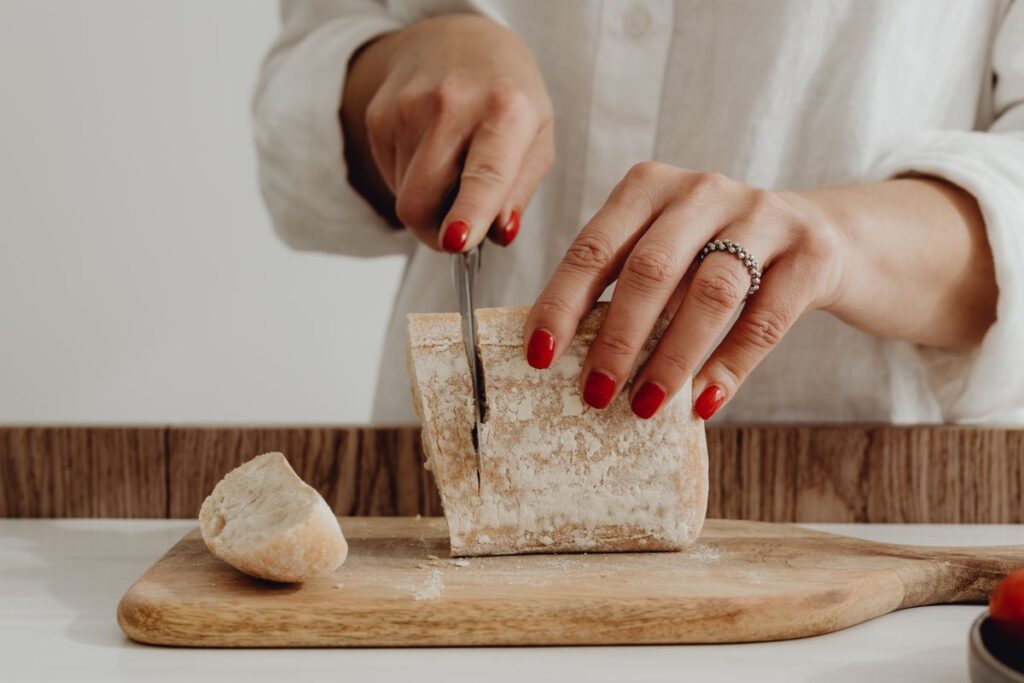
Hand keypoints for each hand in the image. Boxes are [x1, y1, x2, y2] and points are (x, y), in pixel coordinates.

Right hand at [342, 14, 553, 251]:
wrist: (456, 40)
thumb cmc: (507, 97)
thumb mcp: (537, 140)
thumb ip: (519, 193)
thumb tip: (499, 234)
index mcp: (505, 109)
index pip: (485, 172)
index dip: (469, 213)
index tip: (458, 242)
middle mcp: (452, 104)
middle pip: (423, 202)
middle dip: (437, 234)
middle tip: (460, 233)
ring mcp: (407, 108)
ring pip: (405, 198)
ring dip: (429, 205)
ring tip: (451, 173)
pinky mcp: (379, 116)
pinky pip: (392, 180)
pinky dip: (413, 182)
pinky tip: (431, 153)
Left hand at [524, 163, 843, 419]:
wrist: (822, 236)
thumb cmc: (717, 254)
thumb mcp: (667, 251)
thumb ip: (623, 285)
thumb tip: (562, 354)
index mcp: (650, 186)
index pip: (595, 247)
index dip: (562, 303)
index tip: (539, 355)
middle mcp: (703, 191)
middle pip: (651, 268)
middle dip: (616, 337)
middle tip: (595, 393)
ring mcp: (763, 215)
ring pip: (709, 292)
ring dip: (671, 357)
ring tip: (645, 407)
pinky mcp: (811, 252)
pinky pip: (765, 318)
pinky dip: (730, 366)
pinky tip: (703, 404)